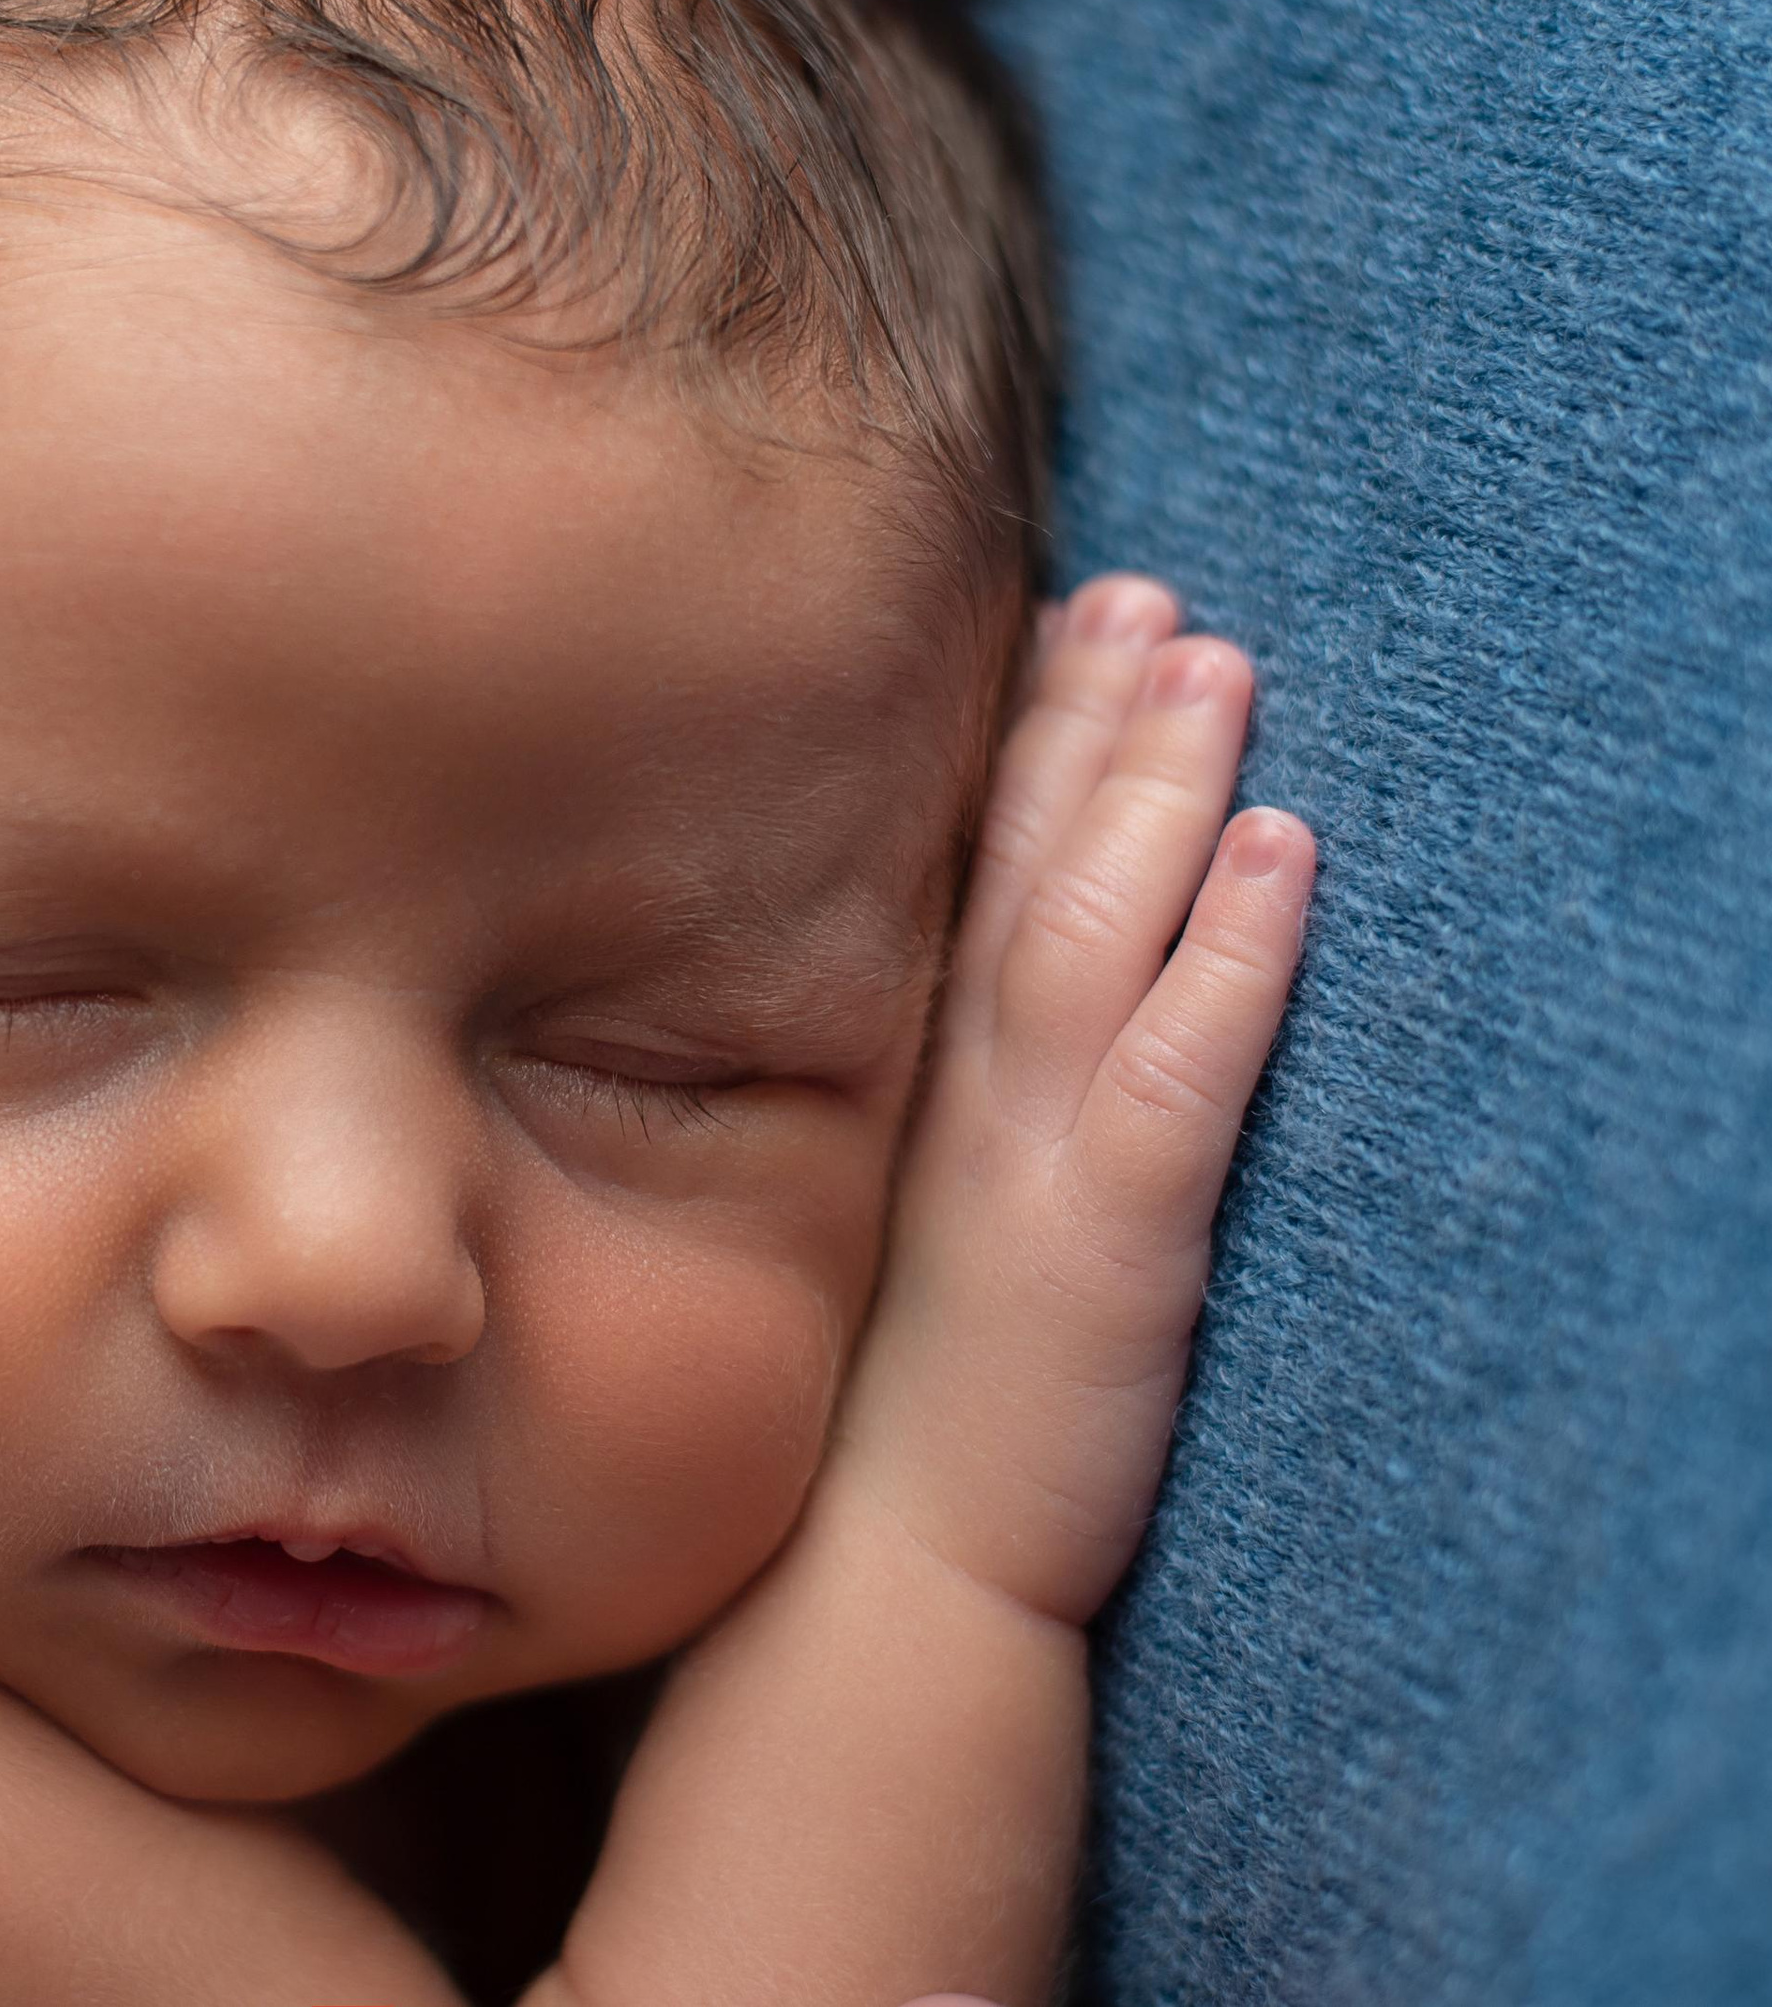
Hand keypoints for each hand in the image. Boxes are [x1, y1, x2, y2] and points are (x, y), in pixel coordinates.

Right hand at [831, 573, 1314, 1629]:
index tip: (1058, 618)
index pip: (963, 869)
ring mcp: (1030, 1152)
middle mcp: (961, 1084)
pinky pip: (1177, 1071)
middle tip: (1142, 589)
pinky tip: (1275, 855)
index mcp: (914, 1072)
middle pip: (1028, 861)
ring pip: (1095, 928)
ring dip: (1155, 787)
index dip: (1016, 737)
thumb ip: (931, 1093)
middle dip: (1087, 716)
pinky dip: (1228, 957)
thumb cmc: (902, 1389)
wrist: (884, 1568)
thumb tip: (958, 998)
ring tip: (1214, 660)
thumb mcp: (903, 1209)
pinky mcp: (1111, 1238)